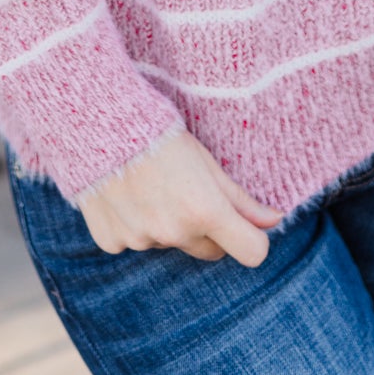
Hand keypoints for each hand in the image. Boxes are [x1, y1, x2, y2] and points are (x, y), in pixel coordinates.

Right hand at [76, 125, 282, 266]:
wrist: (98, 122)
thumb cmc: (160, 134)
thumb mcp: (207, 161)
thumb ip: (241, 199)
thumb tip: (276, 220)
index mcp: (205, 210)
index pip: (252, 252)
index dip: (252, 240)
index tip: (244, 226)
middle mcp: (174, 232)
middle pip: (210, 251)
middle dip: (208, 230)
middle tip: (190, 192)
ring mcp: (140, 240)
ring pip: (169, 243)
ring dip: (167, 224)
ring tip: (151, 183)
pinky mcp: (111, 242)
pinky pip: (134, 243)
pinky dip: (134, 225)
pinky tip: (125, 193)